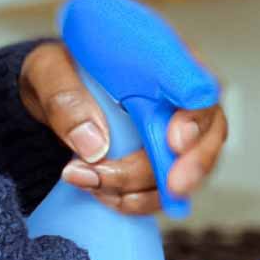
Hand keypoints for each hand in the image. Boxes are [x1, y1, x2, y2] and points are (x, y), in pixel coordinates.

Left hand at [18, 41, 227, 214]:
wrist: (48, 97)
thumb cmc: (58, 73)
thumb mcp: (48, 71)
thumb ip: (66, 99)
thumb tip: (95, 145)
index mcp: (163, 59)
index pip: (200, 84)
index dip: (196, 115)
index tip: (174, 141)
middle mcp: (178, 95)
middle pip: (210, 131)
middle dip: (191, 165)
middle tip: (169, 187)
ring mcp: (172, 131)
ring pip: (189, 167)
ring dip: (148, 188)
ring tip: (94, 183)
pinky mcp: (158, 161)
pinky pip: (165, 190)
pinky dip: (137, 201)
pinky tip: (102, 194)